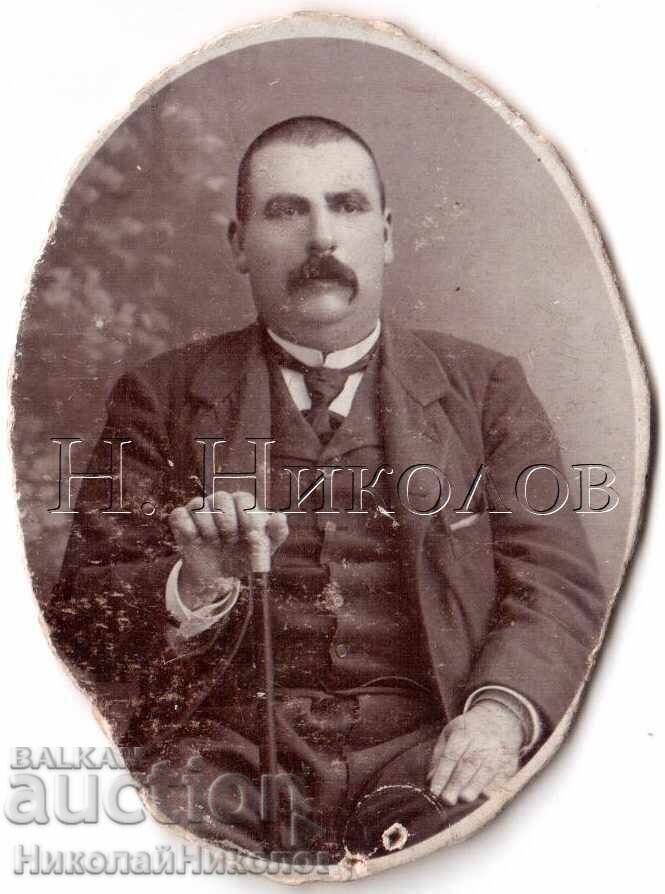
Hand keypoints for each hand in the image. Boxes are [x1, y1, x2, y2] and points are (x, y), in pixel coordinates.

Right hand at [168, 490, 288, 610]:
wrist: (218, 575)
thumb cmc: (243, 556)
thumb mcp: (263, 549)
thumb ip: (276, 533)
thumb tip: (280, 517)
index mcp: (241, 505)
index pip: (243, 498)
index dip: (247, 516)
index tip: (250, 535)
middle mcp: (219, 503)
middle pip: (221, 497)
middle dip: (228, 523)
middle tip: (231, 541)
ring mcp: (199, 510)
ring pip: (199, 505)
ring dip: (209, 529)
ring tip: (215, 543)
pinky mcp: (181, 520)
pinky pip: (179, 515)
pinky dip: (188, 529)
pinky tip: (197, 541)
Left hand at [427, 701, 522, 805]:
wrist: (500, 719)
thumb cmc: (468, 730)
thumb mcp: (450, 733)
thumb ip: (439, 755)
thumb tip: (431, 779)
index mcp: (463, 732)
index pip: (451, 755)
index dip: (443, 774)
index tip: (434, 791)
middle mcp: (481, 741)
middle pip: (468, 763)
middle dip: (457, 783)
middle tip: (447, 800)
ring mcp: (498, 751)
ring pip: (487, 770)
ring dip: (476, 786)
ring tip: (465, 800)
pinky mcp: (510, 761)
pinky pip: (503, 775)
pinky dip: (494, 787)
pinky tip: (485, 797)